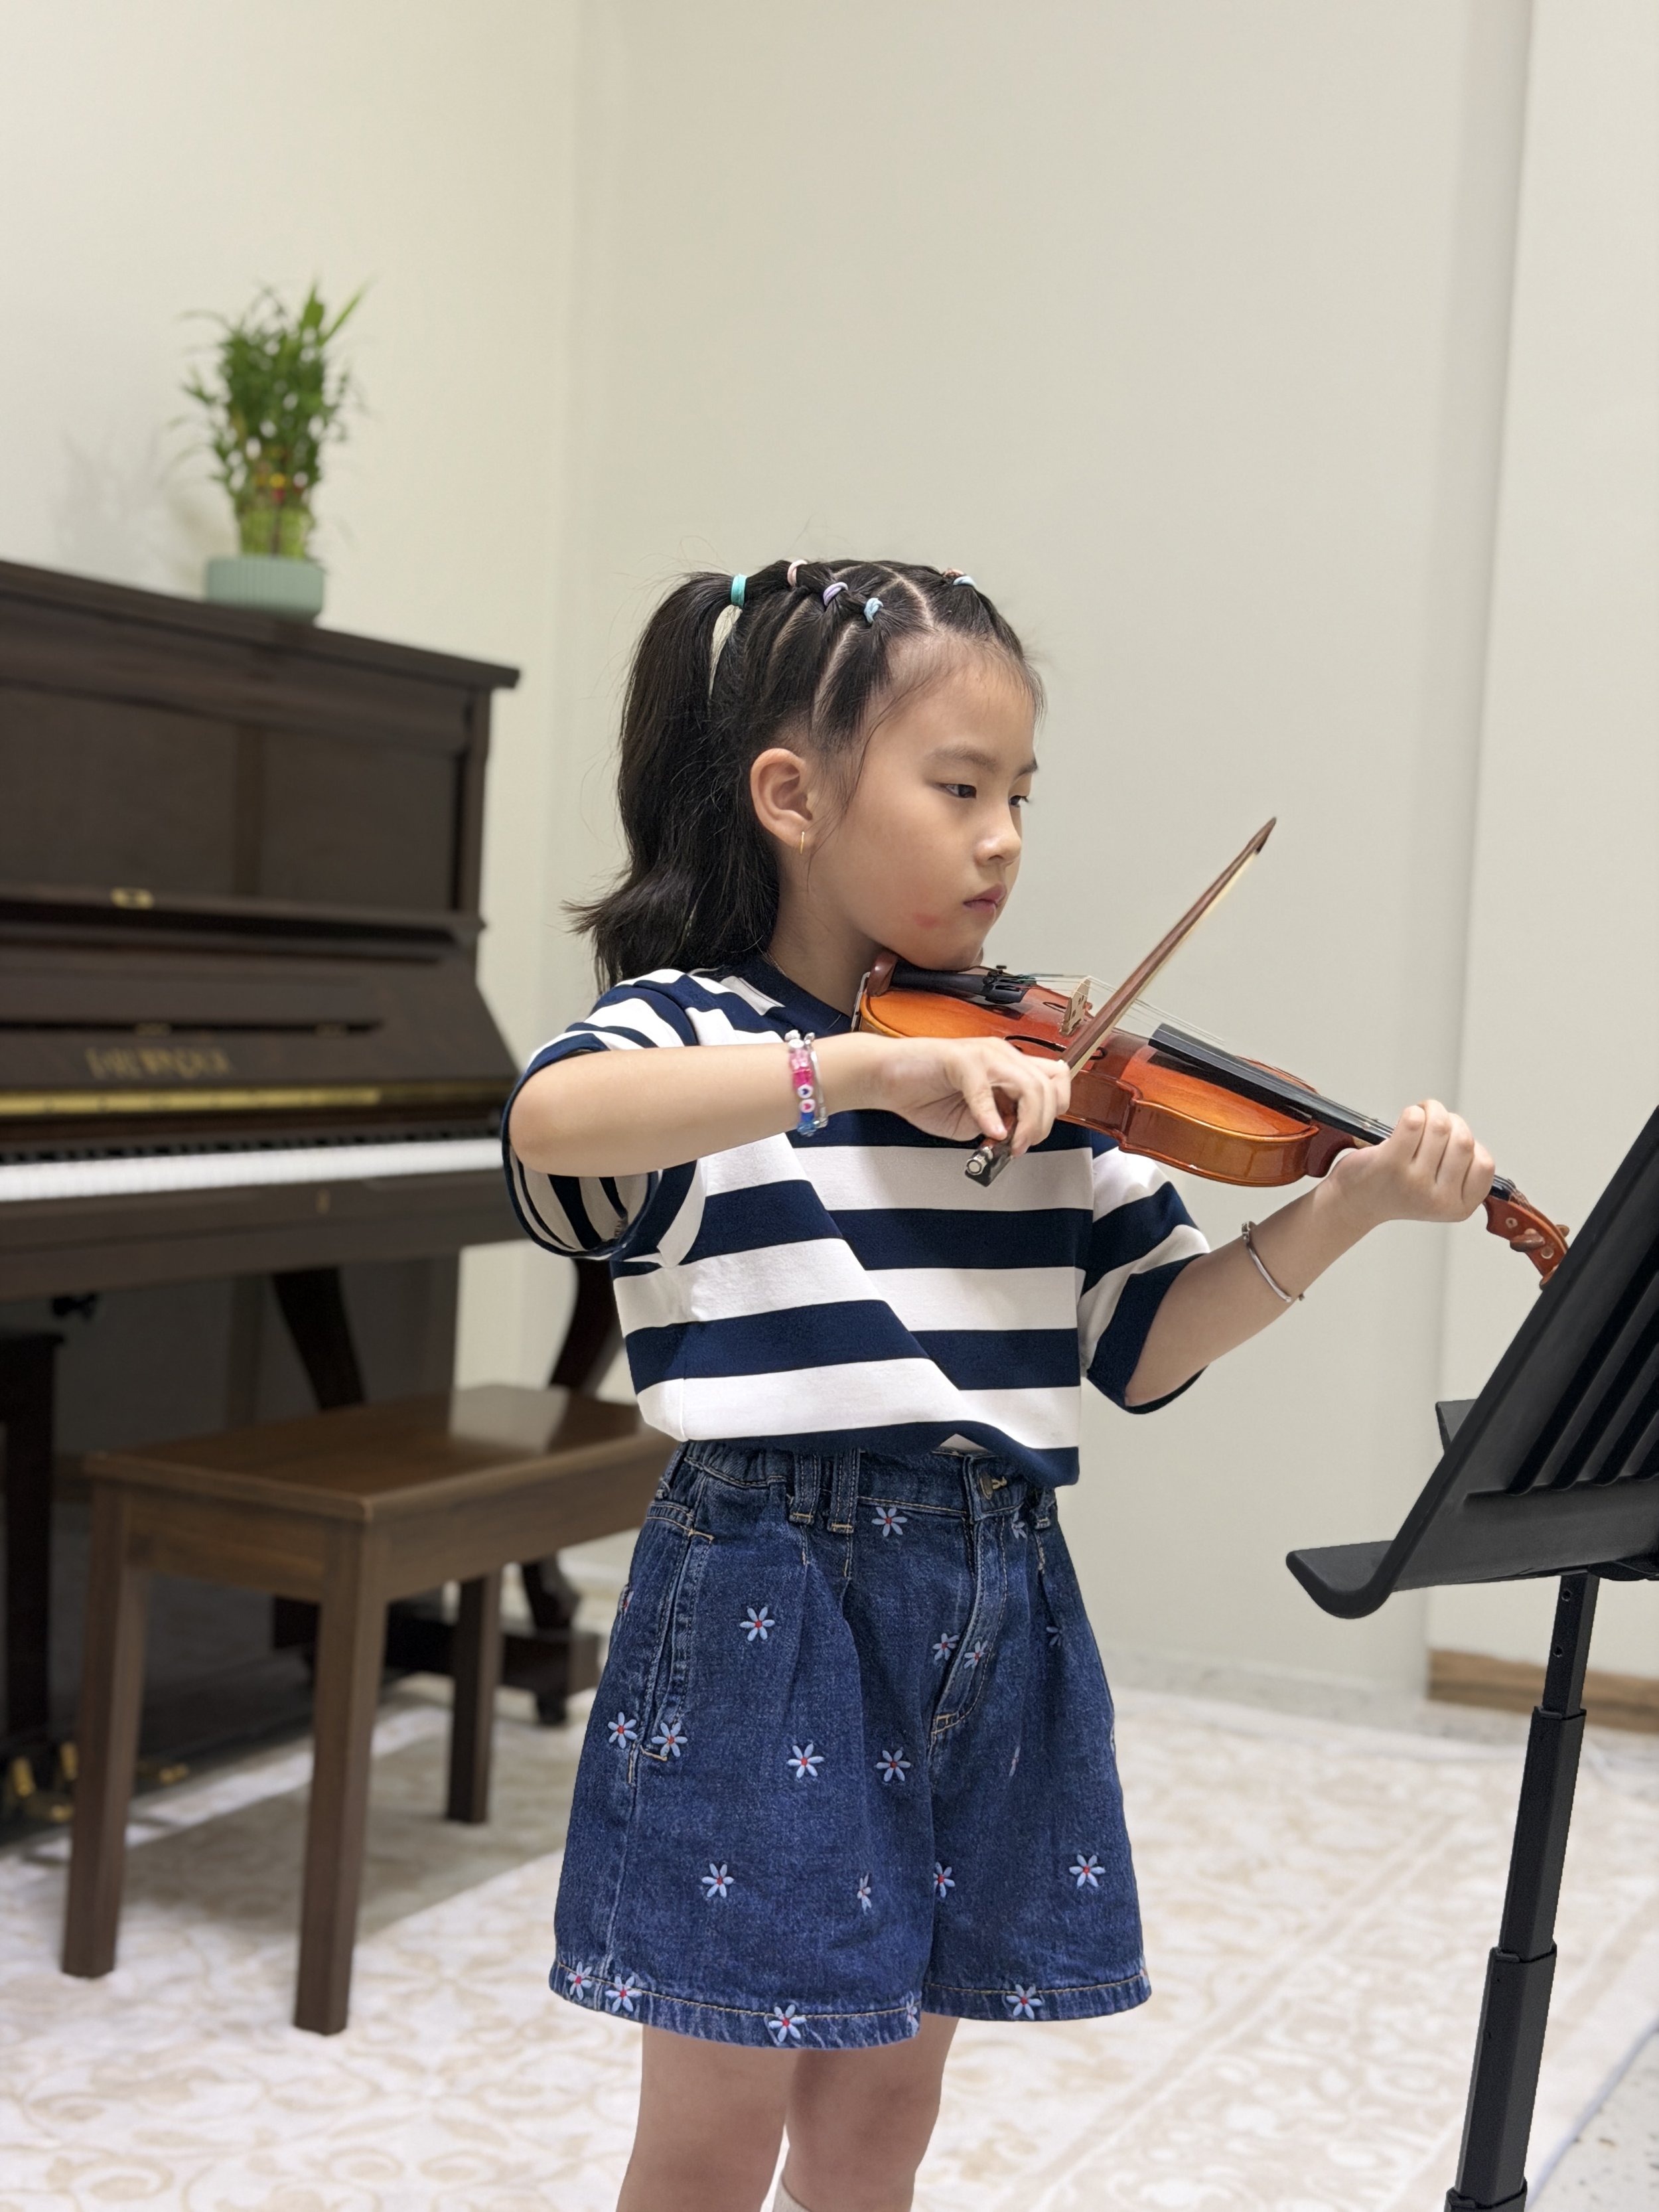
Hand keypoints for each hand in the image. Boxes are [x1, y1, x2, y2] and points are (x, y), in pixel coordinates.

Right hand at [826, 1033, 1071, 1155]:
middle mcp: (1002, 1055)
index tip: (1032, 1136)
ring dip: (1024, 1123)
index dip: (1053, 1111)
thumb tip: (1016, 1137)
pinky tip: (987, 1131)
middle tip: (1019, 1146)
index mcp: (1008, 1066)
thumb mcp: (973, 1119)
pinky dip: (990, 1116)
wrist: (886, 1078)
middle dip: (1040, 1125)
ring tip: (1006, 1143)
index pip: (1055, 1080)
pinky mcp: (961, 1060)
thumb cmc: (924, 1093)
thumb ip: (998, 1123)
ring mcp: (984, 1054)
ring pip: (1028, 1086)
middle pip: (1048, 1087)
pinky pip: (985, 1090)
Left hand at [1324, 1099, 1494, 1231]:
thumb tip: (1463, 1131)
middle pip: (1464, 1140)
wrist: (1354, 1203)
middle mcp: (1438, 1199)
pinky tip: (1407, 1118)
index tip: (1452, 1143)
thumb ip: (1459, 1169)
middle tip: (1434, 1122)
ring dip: (1432, 1111)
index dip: (1471, 1144)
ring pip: (1440, 1127)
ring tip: (1420, 1115)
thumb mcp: (1439, 1191)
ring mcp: (1414, 1183)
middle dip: (1451, 1121)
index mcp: (1458, 1207)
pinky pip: (1413, 1123)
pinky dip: (1413, 1112)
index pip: (1485, 1164)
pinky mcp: (1389, 1164)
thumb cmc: (1396, 1189)